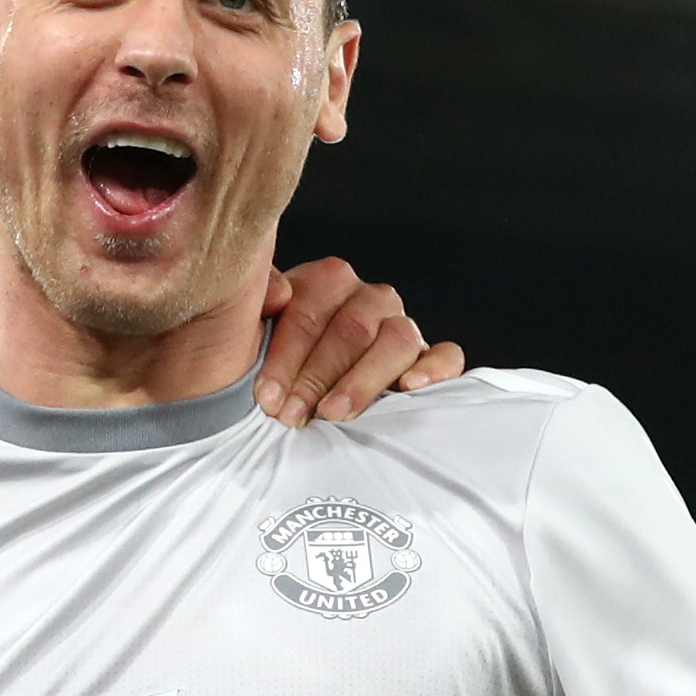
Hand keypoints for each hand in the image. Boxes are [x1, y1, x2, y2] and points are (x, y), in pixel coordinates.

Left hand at [256, 257, 465, 427]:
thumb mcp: (249, 327)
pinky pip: (447, 356)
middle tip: (292, 415)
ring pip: (397, 340)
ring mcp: (401, 326)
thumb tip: (280, 293)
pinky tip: (409, 388)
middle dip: (317, 377)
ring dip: (362, 381)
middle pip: (352, 330)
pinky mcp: (428, 357)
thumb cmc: (267, 362)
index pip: (310, 311)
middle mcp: (369, 298)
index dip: (286, 357)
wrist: (284, 393)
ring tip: (334, 414)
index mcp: (328, 280)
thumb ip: (258, 298)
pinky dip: (434, 370)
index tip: (266, 396)